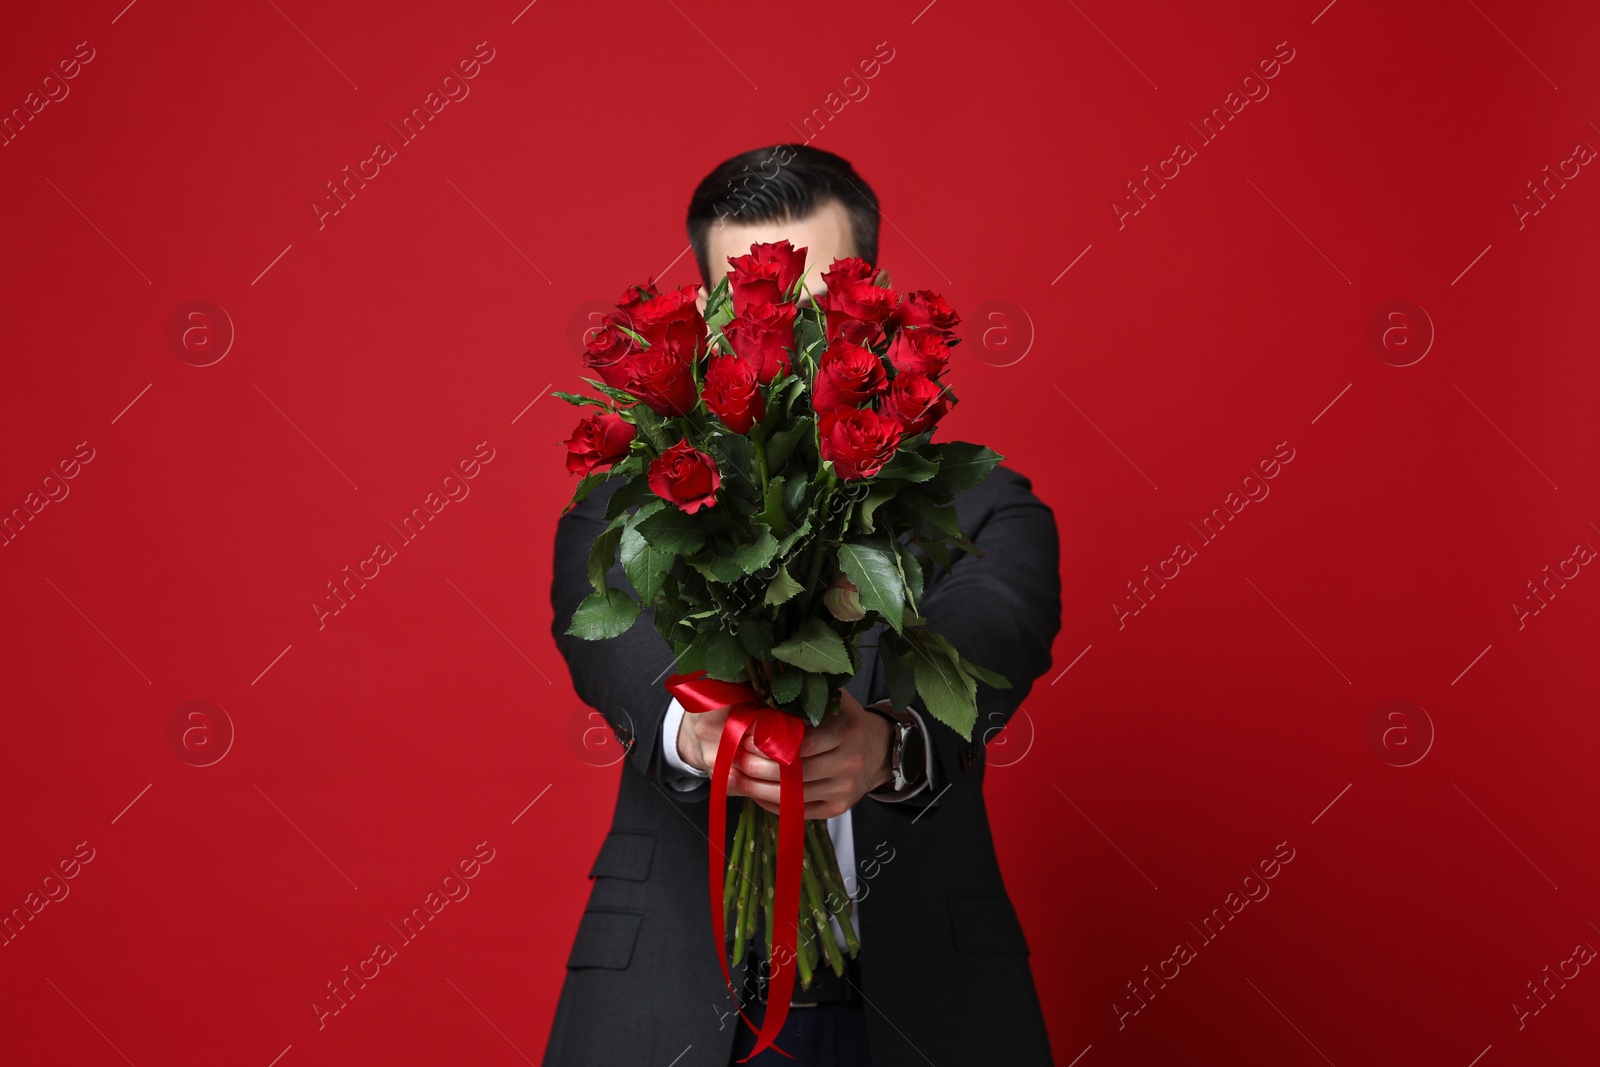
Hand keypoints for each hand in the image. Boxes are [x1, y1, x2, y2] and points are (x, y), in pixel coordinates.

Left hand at [686, 689, 891, 818]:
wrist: (880, 751)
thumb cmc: (847, 720)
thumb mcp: (835, 699)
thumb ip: (806, 690)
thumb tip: (768, 672)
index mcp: (846, 732)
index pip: (803, 743)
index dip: (771, 743)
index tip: (747, 738)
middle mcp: (848, 763)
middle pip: (796, 772)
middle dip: (760, 768)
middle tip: (734, 760)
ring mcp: (843, 789)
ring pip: (794, 796)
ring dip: (760, 789)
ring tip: (737, 778)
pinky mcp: (837, 808)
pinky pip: (799, 811)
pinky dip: (775, 805)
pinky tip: (755, 793)